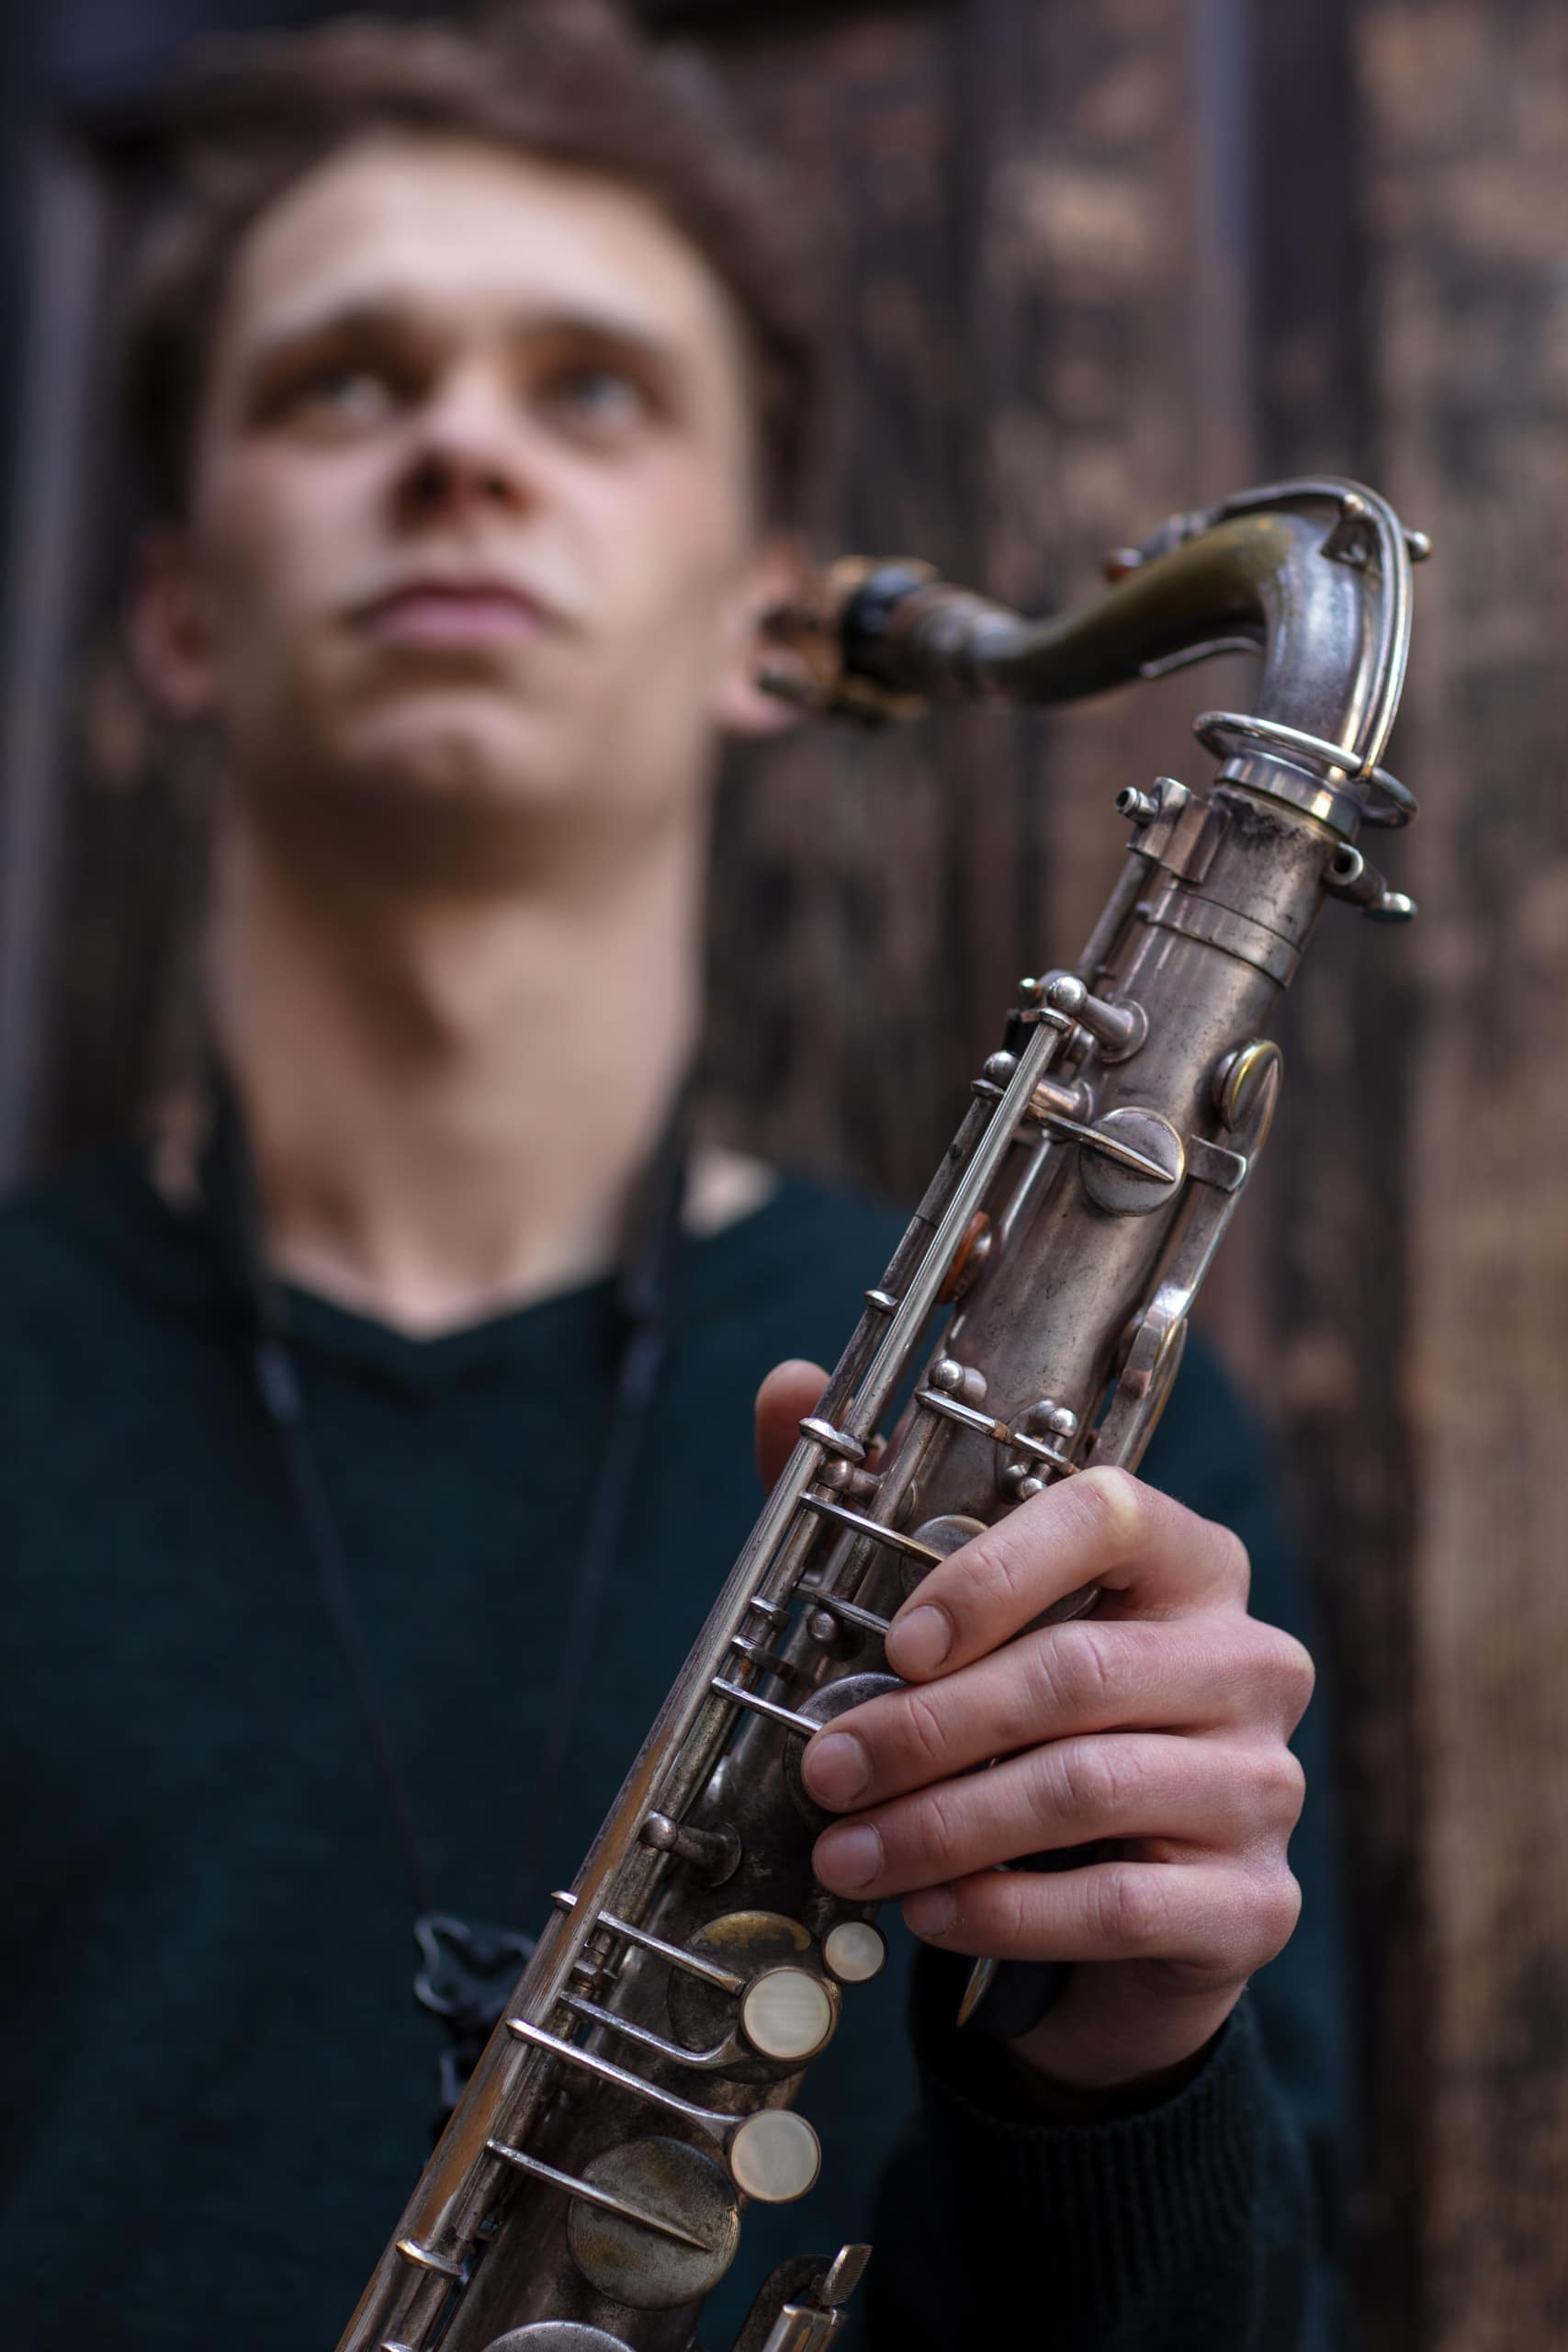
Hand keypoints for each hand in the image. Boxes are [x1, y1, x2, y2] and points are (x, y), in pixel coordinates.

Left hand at [755, 1360, 1312, 2100]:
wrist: (1124, 1912)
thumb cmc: (1031, 1730)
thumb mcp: (959, 1623)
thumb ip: (878, 1507)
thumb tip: (786, 1388)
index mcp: (1188, 1561)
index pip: (1109, 1515)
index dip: (996, 1572)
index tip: (897, 1640)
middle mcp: (1248, 1657)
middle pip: (1080, 1672)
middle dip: (927, 1727)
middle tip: (825, 1768)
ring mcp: (1263, 1783)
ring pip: (1090, 1790)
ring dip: (943, 1827)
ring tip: (847, 1853)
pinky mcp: (1256, 1904)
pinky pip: (1120, 1904)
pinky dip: (1005, 1910)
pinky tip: (928, 1911)